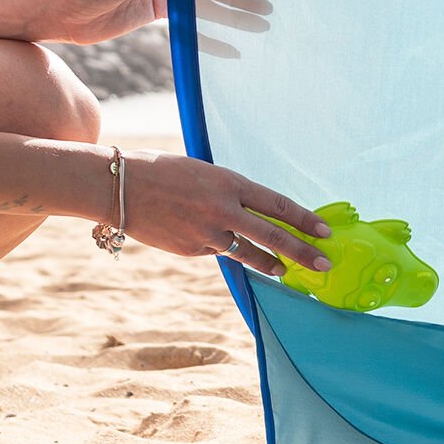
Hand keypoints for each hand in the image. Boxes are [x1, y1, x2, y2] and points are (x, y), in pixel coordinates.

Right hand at [119, 151, 331, 276]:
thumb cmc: (163, 172)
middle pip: (273, 236)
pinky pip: (216, 251)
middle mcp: (222, 209)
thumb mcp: (206, 173)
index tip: (325, 232)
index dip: (305, 220)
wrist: (118, 186)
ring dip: (270, 264)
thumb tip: (257, 215)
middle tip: (324, 265)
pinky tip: (207, 238)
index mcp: (229, 182)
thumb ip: (232, 194)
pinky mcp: (192, 250)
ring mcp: (207, 233)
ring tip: (285, 271)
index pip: (277, 205)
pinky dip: (220, 248)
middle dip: (302, 253)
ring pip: (248, 253)